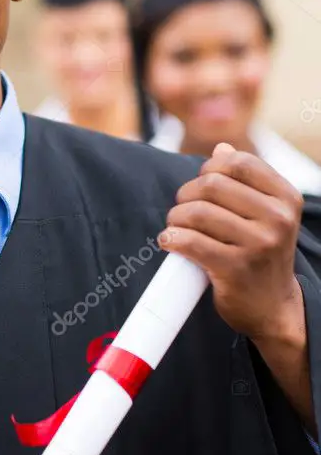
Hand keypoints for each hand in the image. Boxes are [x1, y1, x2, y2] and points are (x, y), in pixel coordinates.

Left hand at [160, 143, 305, 342]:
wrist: (271, 306)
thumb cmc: (260, 252)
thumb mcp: (265, 214)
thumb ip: (244, 181)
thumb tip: (221, 148)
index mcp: (285, 198)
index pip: (236, 163)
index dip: (209, 169)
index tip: (202, 187)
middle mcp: (278, 219)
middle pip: (210, 185)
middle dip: (186, 195)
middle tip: (183, 212)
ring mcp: (259, 244)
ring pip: (196, 212)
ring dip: (175, 219)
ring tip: (176, 228)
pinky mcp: (236, 269)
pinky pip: (189, 242)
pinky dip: (171, 238)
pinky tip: (169, 241)